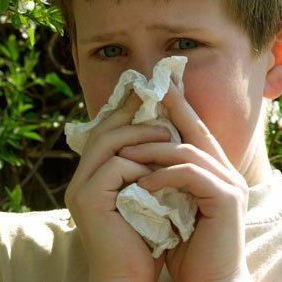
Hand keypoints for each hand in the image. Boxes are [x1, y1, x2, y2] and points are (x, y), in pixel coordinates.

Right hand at [65, 93, 169, 281]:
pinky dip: (139, 166)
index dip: (121, 115)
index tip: (142, 97)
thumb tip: (158, 134)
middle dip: (129, 116)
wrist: (129, 278)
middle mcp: (80, 180)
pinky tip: (155, 176)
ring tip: (167, 134)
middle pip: (101, 133)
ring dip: (139, 135)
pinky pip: (115, 166)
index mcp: (90, 178)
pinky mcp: (88, 199)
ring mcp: (80, 189)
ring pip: (106, 143)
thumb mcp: (142, 195)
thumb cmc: (141, 238)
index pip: (102, 136)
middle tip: (155, 106)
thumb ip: (140, 168)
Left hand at [118, 81, 251, 281]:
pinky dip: (163, 176)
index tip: (156, 89)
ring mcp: (227, 183)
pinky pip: (190, 175)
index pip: (191, 132)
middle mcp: (222, 171)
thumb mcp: (167, 204)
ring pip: (187, 151)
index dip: (176, 108)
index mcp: (209, 170)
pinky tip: (141, 185)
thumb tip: (132, 155)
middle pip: (195, 130)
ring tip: (124, 155)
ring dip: (152, 151)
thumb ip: (160, 178)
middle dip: (173, 108)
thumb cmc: (184, 244)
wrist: (207, 280)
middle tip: (150, 91)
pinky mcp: (225, 199)